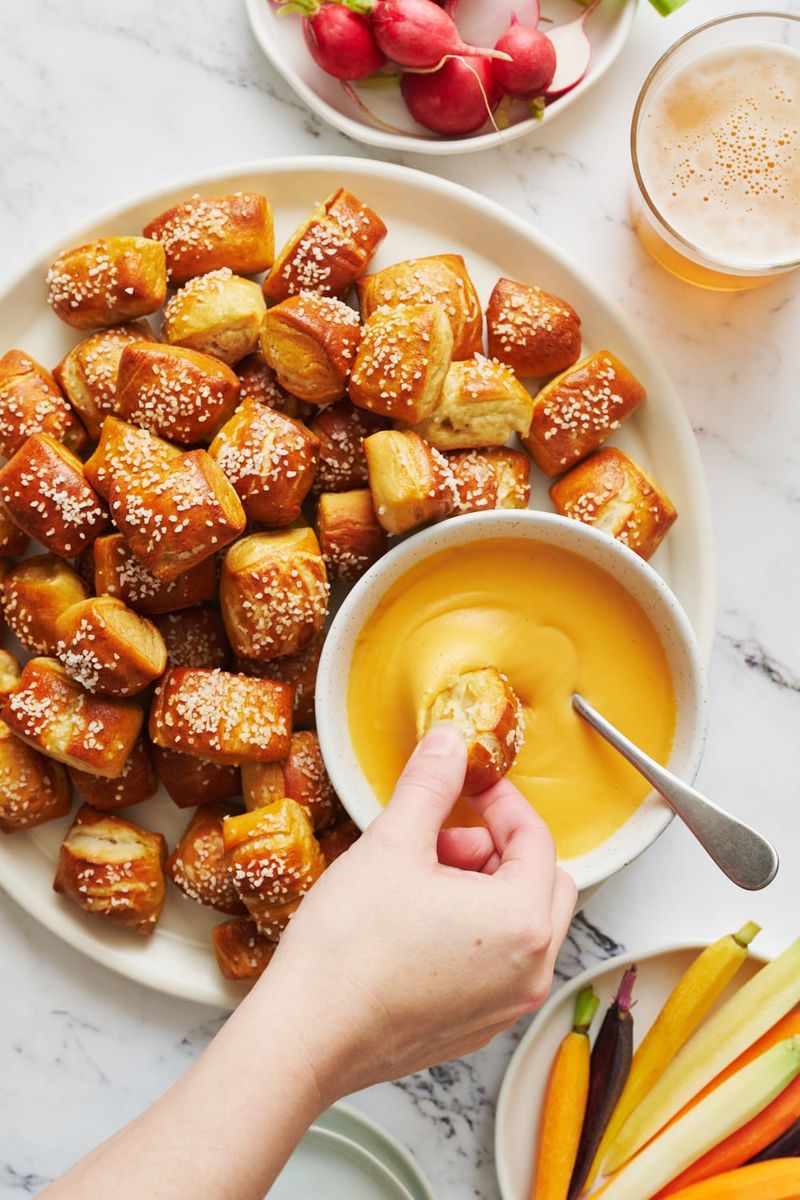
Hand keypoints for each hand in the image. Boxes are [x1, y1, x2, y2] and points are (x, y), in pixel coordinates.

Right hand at [259, 722, 576, 1103]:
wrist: (307, 1035)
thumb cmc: (349, 949)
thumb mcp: (392, 842)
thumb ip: (431, 783)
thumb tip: (448, 742)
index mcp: (523, 920)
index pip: (535, 837)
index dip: (500, 800)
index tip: (468, 785)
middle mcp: (530, 971)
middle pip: (542, 882)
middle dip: (497, 847)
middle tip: (443, 836)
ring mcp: (505, 1006)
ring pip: (522, 925)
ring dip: (484, 888)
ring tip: (420, 879)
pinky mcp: (475, 1028)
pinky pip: (498, 964)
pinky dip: (474, 931)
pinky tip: (416, 922)